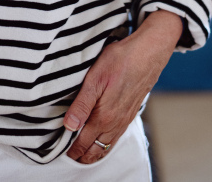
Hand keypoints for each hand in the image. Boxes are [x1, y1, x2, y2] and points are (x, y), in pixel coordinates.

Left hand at [63, 10, 182, 163]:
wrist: (148, 52)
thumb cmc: (120, 60)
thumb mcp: (95, 78)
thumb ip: (82, 104)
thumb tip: (69, 125)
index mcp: (104, 116)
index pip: (85, 142)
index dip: (73, 151)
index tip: (63, 155)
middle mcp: (116, 123)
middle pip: (97, 149)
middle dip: (83, 156)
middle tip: (71, 158)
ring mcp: (125, 119)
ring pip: (108, 145)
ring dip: (95, 153)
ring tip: (84, 155)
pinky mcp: (131, 112)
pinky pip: (117, 136)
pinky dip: (107, 144)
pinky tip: (104, 140)